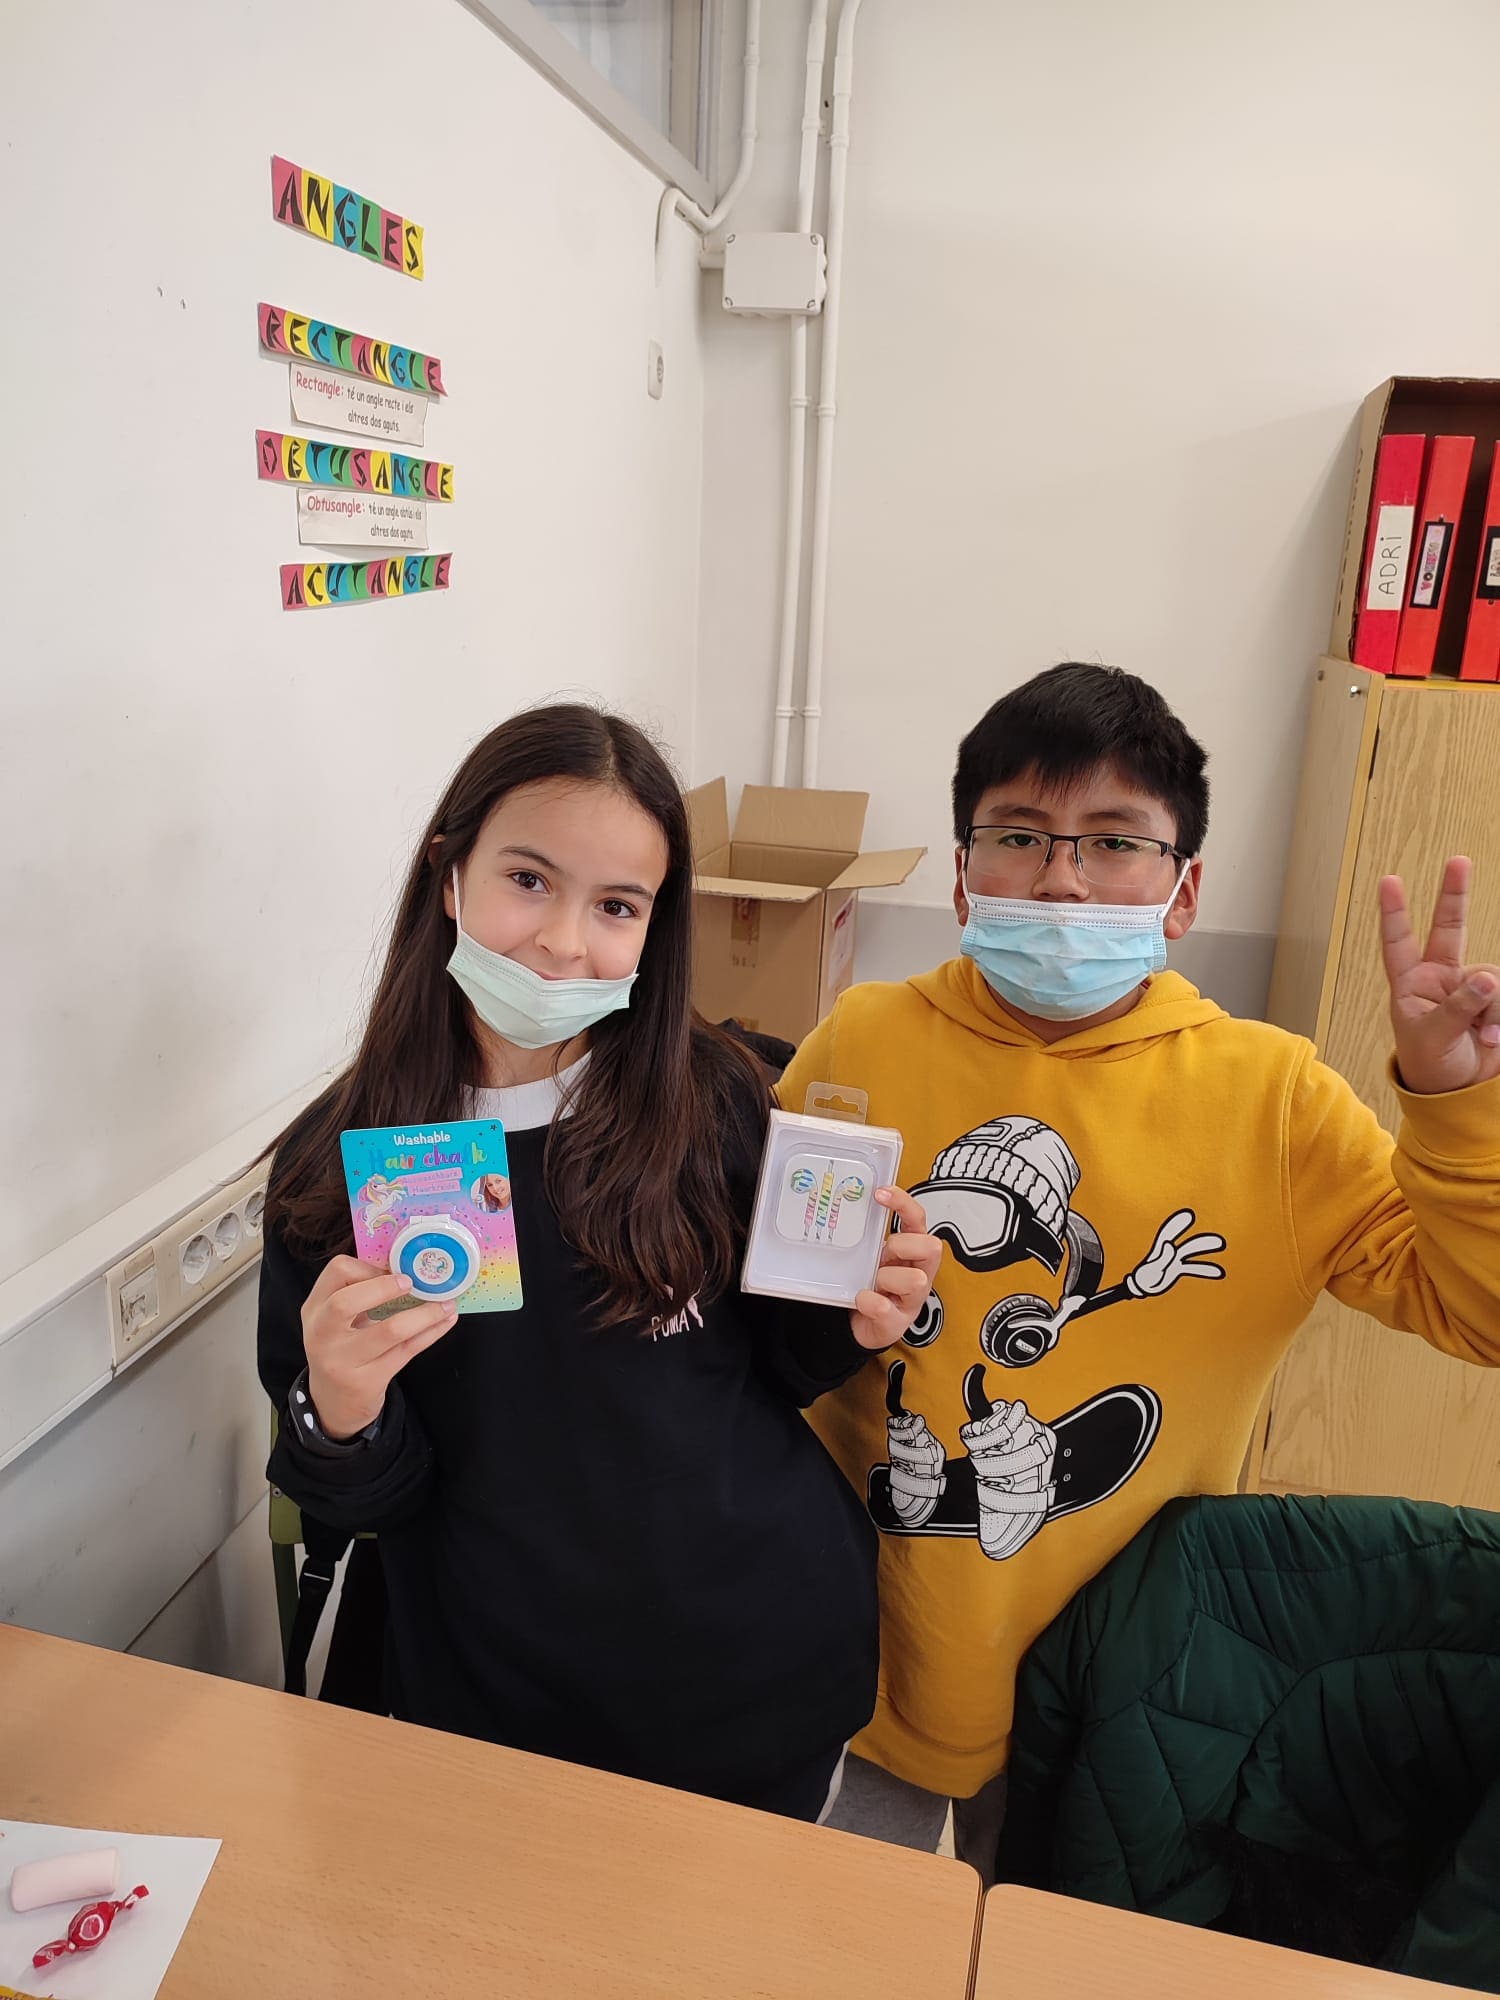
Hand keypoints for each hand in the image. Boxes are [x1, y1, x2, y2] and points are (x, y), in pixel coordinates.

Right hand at [302, 1255, 458, 1438]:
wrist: (333, 1402)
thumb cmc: (342, 1348)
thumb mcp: (336, 1320)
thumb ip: (359, 1292)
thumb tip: (407, 1263)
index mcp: (314, 1309)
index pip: (336, 1272)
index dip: (369, 1266)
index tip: (393, 1269)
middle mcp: (322, 1335)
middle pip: (345, 1302)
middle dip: (384, 1288)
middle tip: (413, 1282)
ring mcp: (342, 1362)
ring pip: (389, 1330)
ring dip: (425, 1313)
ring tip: (446, 1303)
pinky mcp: (367, 1382)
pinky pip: (407, 1351)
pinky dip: (431, 1332)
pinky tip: (446, 1321)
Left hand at [850, 1189, 942, 1350]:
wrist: (859, 1324)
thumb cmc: (871, 1283)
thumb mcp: (873, 1255)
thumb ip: (872, 1236)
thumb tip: (852, 1203)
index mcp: (914, 1252)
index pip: (918, 1219)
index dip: (903, 1203)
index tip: (880, 1192)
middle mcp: (921, 1273)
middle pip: (932, 1247)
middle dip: (902, 1246)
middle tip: (882, 1255)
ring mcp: (912, 1300)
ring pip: (915, 1280)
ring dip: (886, 1277)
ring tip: (872, 1282)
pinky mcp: (897, 1323)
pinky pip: (885, 1308)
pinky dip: (869, 1301)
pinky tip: (861, 1299)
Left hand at [1126, 1209, 1226, 1298]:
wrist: (1142, 1288)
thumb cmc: (1144, 1278)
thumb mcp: (1153, 1268)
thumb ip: (1162, 1257)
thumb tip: (1170, 1244)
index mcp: (1161, 1248)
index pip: (1170, 1233)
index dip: (1178, 1224)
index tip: (1190, 1215)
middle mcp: (1170, 1251)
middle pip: (1188, 1245)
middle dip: (1202, 1242)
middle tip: (1219, 1240)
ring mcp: (1175, 1259)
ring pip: (1192, 1252)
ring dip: (1205, 1249)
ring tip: (1221, 1244)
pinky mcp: (1177, 1269)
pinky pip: (1193, 1268)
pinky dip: (1204, 1269)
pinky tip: (1218, 1271)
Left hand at [1380, 857, 1499, 1094]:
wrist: (1457, 1091)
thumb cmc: (1429, 1065)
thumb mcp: (1433, 1038)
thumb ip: (1458, 1007)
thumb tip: (1486, 978)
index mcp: (1410, 984)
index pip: (1398, 943)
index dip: (1394, 913)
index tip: (1389, 882)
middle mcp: (1440, 977)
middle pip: (1449, 928)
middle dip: (1455, 895)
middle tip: (1458, 862)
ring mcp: (1469, 986)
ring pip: (1490, 978)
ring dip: (1492, 1008)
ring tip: (1485, 1037)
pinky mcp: (1494, 999)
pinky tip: (1494, 1039)